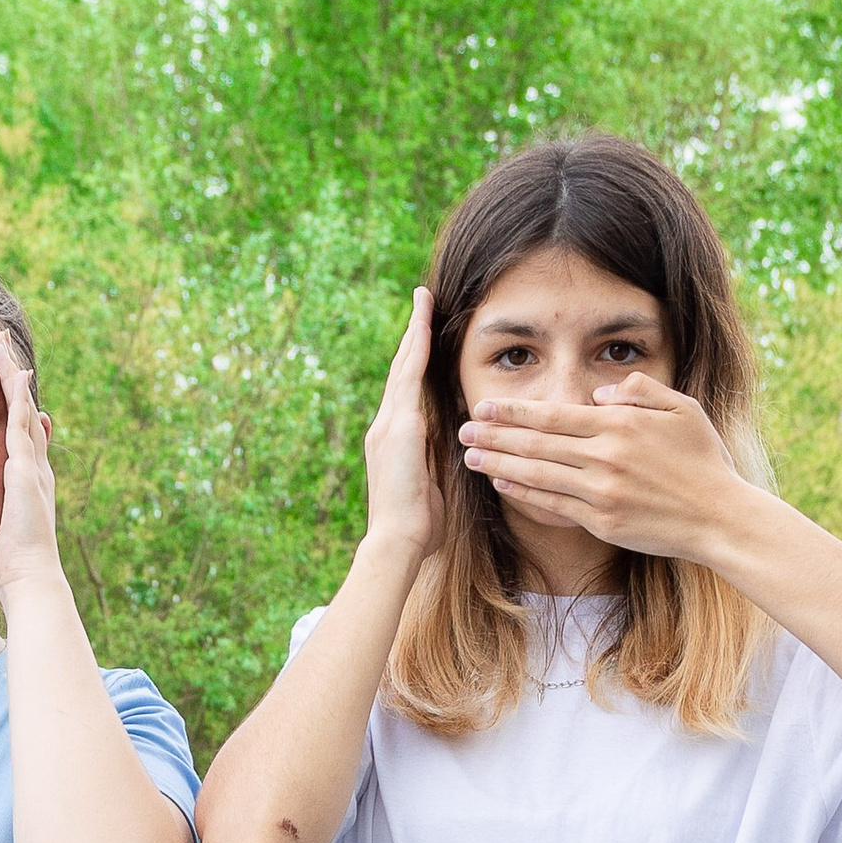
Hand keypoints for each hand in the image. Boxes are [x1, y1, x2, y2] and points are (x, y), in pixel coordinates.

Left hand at [0, 331, 63, 606]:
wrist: (30, 581)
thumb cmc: (11, 569)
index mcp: (26, 483)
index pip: (18, 435)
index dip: (11, 407)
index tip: (3, 384)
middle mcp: (34, 468)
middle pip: (24, 412)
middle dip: (14, 379)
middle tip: (2, 347)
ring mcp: (32, 465)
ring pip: (22, 408)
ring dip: (13, 374)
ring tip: (1, 344)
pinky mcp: (24, 467)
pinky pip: (19, 420)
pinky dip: (16, 393)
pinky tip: (12, 369)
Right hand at [362, 287, 446, 562]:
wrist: (397, 542)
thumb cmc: (417, 528)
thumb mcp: (431, 489)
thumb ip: (436, 467)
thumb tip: (456, 456)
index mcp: (394, 442)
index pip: (406, 393)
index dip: (415, 363)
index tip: (423, 336)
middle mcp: (385, 426)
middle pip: (400, 371)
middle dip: (412, 336)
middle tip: (420, 301)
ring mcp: (388, 424)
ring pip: (402, 367)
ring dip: (414, 331)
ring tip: (422, 300)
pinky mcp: (397, 425)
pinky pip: (408, 377)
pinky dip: (415, 349)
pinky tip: (424, 324)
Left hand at [458, 367, 749, 564]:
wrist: (721, 517)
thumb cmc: (704, 461)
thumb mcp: (683, 409)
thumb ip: (640, 392)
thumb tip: (600, 393)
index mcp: (621, 425)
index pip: (555, 415)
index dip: (515, 412)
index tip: (485, 406)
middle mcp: (606, 457)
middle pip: (537, 443)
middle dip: (495, 435)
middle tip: (462, 429)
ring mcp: (602, 492)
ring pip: (538, 474)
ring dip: (499, 464)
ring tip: (470, 457)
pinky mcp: (602, 522)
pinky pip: (553, 505)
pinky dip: (524, 494)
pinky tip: (502, 484)